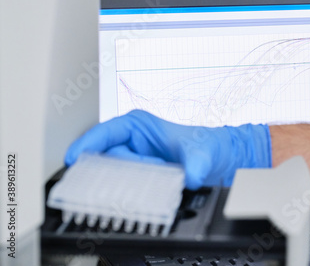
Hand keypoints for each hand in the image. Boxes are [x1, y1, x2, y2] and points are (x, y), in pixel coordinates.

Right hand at [64, 110, 271, 189]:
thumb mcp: (202, 153)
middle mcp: (132, 140)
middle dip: (114, 173)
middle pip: (106, 158)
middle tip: (132, 183)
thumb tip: (189, 179)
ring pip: (112, 173)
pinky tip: (137, 199)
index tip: (74, 158)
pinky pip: (123, 184)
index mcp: (139, 125)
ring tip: (140, 190)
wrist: (221, 159)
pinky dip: (127, 192)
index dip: (86, 144)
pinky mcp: (138, 174)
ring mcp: (134, 158)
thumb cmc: (209, 145)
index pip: (104, 133)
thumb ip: (194, 167)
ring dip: (121, 184)